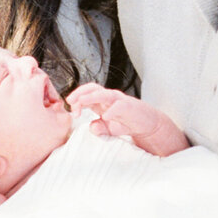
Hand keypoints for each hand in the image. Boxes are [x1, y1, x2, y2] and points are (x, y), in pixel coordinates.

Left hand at [66, 85, 188, 156]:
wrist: (147, 125)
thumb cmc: (126, 123)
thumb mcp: (109, 129)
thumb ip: (98, 128)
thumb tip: (91, 127)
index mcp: (101, 102)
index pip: (86, 94)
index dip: (76, 100)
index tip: (70, 110)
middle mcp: (109, 98)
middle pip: (92, 88)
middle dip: (80, 93)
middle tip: (71, 101)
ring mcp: (120, 100)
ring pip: (104, 94)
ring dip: (91, 97)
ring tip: (82, 102)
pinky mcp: (130, 106)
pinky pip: (120, 105)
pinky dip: (112, 110)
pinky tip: (106, 117)